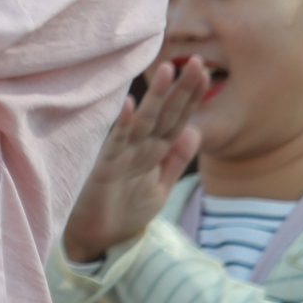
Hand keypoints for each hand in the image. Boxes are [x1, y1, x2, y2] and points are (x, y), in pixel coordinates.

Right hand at [63, 58, 207, 263]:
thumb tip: (196, 131)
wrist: (97, 240)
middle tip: (197, 62)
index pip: (178, 119)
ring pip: (144, 122)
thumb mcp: (160, 188)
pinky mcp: (106, 167)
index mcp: (156, 152)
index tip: (205, 72)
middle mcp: (141, 148)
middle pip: (166, 114)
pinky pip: (116, 143)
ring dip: (156, 97)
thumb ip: (176, 161)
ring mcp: (123, 155)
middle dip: (181, 89)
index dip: (191, 97)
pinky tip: (130, 105)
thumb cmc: (125, 212)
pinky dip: (123, 125)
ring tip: (167, 70)